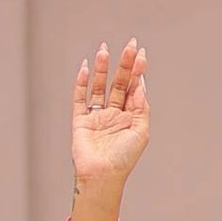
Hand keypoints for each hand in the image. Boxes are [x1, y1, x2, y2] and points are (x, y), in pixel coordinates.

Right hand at [72, 37, 148, 194]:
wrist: (103, 175)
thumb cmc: (124, 158)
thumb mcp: (141, 131)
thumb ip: (141, 107)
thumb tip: (141, 84)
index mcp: (131, 117)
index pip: (134, 88)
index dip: (138, 71)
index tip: (140, 53)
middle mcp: (114, 114)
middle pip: (119, 83)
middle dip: (124, 64)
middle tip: (129, 45)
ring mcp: (97, 116)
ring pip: (99, 87)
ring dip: (102, 69)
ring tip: (105, 49)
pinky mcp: (80, 120)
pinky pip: (79, 98)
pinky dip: (81, 83)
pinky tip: (85, 67)